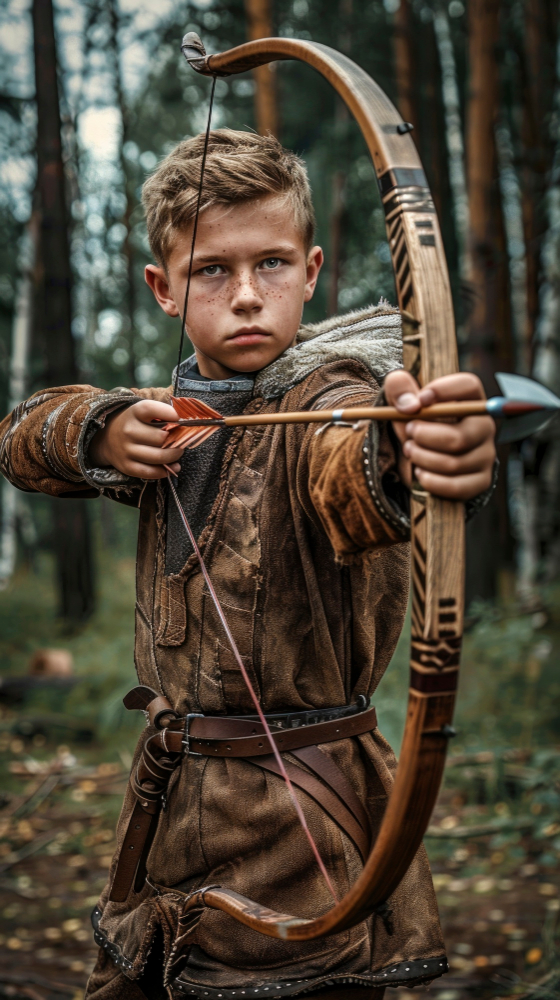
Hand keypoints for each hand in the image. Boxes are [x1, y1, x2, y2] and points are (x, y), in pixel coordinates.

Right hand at [89, 399, 182, 479]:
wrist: (107, 437)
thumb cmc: (134, 423)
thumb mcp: (144, 412)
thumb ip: (162, 415)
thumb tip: (186, 423)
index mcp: (134, 412)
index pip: (152, 409)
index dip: (169, 413)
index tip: (180, 418)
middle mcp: (128, 430)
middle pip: (162, 437)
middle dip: (178, 440)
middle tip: (183, 440)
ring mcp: (126, 450)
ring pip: (159, 457)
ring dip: (174, 456)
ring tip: (178, 452)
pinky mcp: (126, 466)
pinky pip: (150, 472)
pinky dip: (165, 471)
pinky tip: (172, 466)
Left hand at [383, 370, 495, 500]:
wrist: (421, 455)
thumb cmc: (415, 422)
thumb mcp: (402, 401)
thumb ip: (399, 388)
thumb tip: (409, 405)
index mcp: (469, 399)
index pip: (469, 385)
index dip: (444, 390)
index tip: (421, 400)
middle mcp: (484, 426)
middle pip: (460, 437)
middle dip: (425, 436)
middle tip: (409, 432)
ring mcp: (486, 455)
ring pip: (453, 464)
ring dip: (422, 458)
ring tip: (410, 450)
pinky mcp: (481, 480)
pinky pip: (456, 486)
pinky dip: (431, 481)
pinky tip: (420, 472)